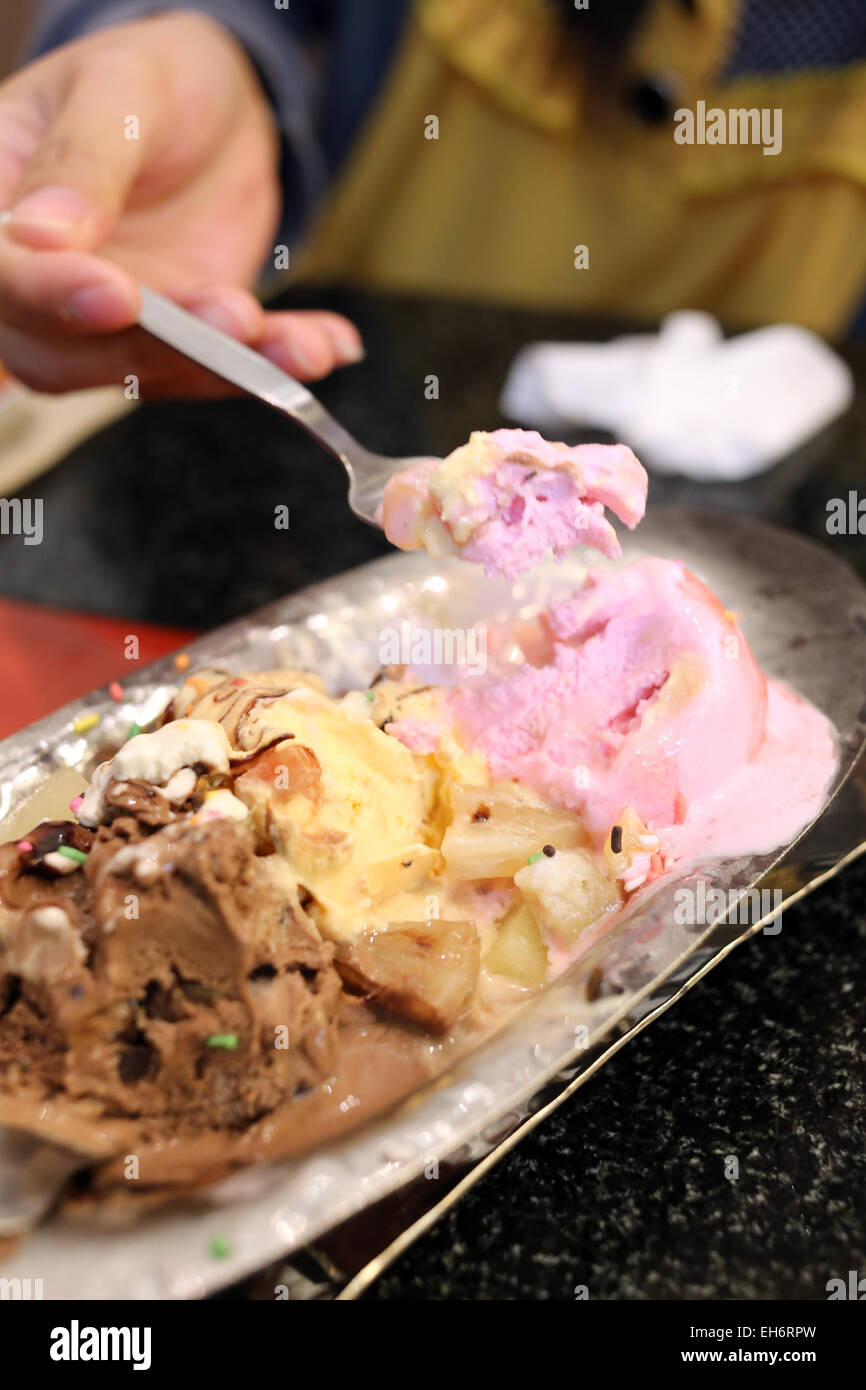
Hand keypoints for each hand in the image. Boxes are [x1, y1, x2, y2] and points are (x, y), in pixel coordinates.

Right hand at [0, 11, 362, 395]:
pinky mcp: (172, 342)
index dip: (47, 295)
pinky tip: (325, 346)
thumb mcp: (122, 88)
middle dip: (150, 347)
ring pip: (142, 371)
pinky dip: (271, 364)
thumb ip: (83, 159)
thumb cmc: (152, 79)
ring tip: (295, 343)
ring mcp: (104, 318)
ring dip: (223, 367)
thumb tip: (43, 234)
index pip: (0, 273)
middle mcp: (37, 278)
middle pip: (58, 350)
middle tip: (229, 318)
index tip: (115, 295)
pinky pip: (214, 369)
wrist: (217, 109)